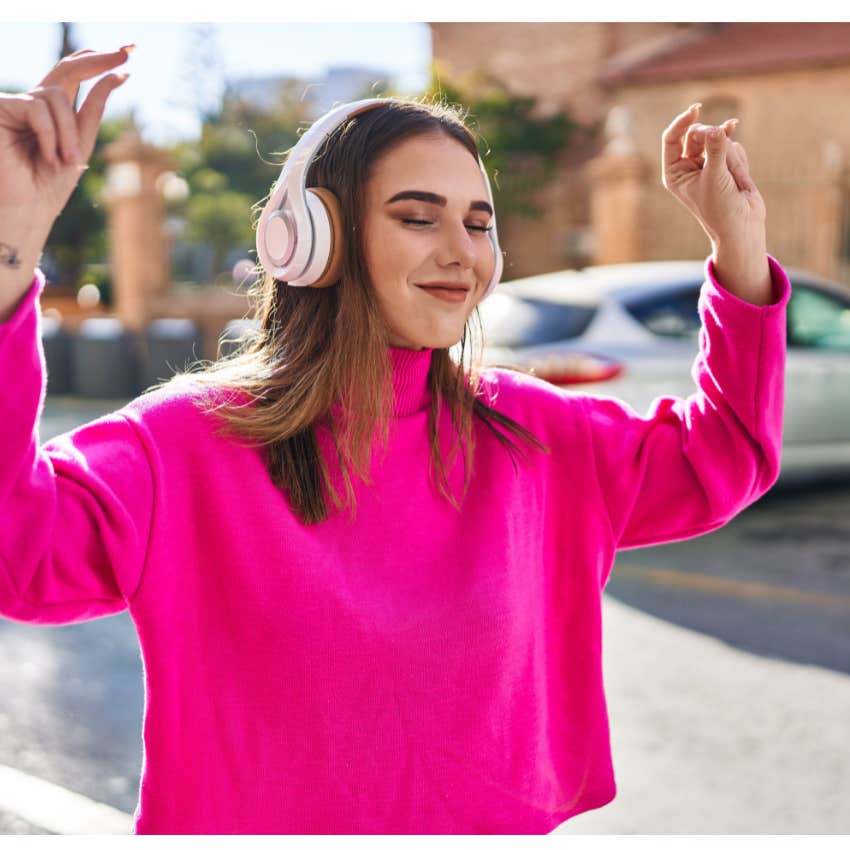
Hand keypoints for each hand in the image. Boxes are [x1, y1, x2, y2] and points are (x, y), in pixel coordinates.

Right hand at [0, 46, 132, 226]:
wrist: (28, 207)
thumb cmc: (51, 183)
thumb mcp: (82, 143)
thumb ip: (95, 109)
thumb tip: (119, 75)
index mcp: (54, 110)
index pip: (75, 76)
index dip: (97, 62)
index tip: (127, 53)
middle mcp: (34, 101)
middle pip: (67, 69)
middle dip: (97, 61)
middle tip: (127, 52)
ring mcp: (17, 103)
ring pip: (56, 96)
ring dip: (68, 132)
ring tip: (67, 162)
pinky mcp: (0, 108)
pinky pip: (37, 109)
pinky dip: (49, 135)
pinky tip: (46, 155)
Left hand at [662, 103, 765, 251]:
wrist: (742, 226)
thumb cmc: (721, 208)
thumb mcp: (715, 178)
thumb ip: (715, 150)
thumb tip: (717, 128)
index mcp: (674, 173)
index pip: (672, 139)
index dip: (682, 122)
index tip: (696, 109)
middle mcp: (688, 167)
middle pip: (698, 134)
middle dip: (714, 139)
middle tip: (724, 146)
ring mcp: (708, 164)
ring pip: (719, 140)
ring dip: (730, 158)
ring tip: (734, 180)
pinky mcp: (727, 163)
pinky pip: (734, 148)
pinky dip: (740, 162)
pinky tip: (741, 181)